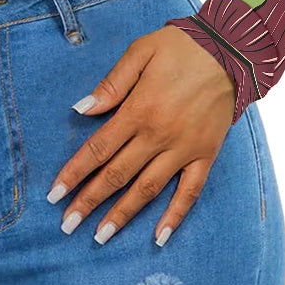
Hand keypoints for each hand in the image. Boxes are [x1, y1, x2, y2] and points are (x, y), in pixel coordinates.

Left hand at [46, 25, 237, 245]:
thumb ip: (111, 84)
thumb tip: (82, 109)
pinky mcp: (206, 154)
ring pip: (148, 189)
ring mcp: (184, 148)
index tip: (54, 194)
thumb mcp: (140, 52)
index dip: (74, 173)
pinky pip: (190, 192)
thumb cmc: (180, 48)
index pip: (98, 149)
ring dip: (123, 215)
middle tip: (67, 225)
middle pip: (117, 175)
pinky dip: (175, 216)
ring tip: (101, 236)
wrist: (230, 50)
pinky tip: (159, 237)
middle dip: (89, 202)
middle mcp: (158, 135)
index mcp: (138, 110)